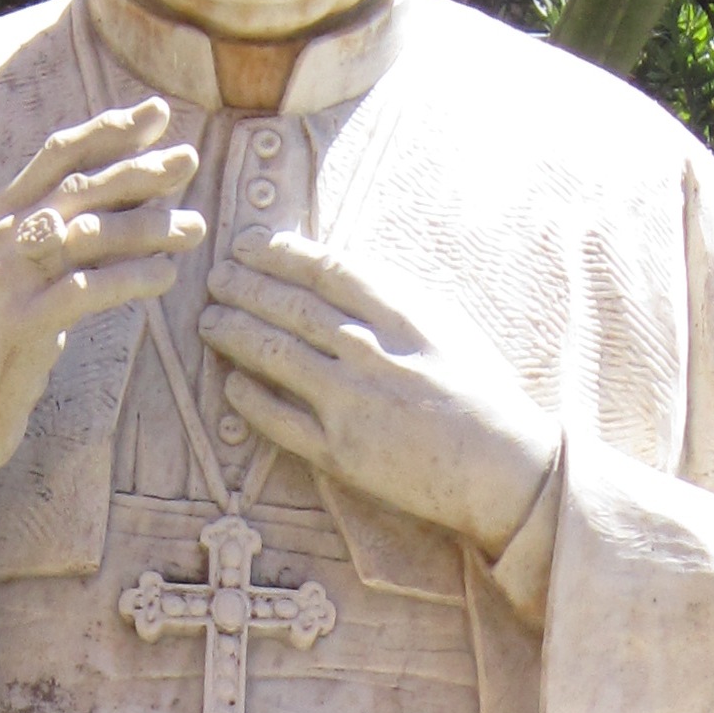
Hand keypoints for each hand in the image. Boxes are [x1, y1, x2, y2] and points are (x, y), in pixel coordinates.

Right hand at [0, 101, 203, 533]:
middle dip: (141, 169)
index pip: (61, 152)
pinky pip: (87, 290)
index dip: (111, 128)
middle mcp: (4, 235)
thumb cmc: (3, 334)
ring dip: (149, 227)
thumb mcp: (29, 269)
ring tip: (194, 228)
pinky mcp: (23, 321)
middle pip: (81, 186)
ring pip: (90, 234)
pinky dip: (132, 279)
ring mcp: (11, 277)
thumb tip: (135, 191)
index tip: (159, 112)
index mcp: (4, 212)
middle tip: (190, 160)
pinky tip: (166, 277)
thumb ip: (67, 229)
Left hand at [198, 232, 558, 557]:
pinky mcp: (340, 454)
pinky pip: (279, 421)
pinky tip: (230, 383)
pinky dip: (250, 399)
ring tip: (210, 321)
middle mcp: (373, 354)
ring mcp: (352, 404)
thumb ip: (397, 302)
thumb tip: (342, 276)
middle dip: (246, 287)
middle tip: (216, 276)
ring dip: (235, 334)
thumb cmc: (483, 395)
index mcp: (404, 317)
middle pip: (292, 308)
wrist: (503, 469)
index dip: (282, 253)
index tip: (253, 243)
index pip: (328, 271)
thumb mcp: (449, 328)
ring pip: (276, 356)